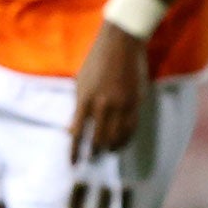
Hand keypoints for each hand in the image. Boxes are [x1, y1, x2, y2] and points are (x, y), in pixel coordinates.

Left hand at [69, 22, 149, 161]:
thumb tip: (72, 129)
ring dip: (110, 148)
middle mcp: (103, 105)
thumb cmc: (96, 60)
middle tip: (92, 157)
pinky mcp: (136, 102)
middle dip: (94, 152)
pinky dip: (125, 139)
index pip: (77, 133)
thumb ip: (78, 106)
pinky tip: (121, 142)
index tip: (73, 164)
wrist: (121, 43)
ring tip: (107, 151)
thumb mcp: (80, 82)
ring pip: (116, 137)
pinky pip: (131, 128)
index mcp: (84, 99)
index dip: (74, 152)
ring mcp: (121, 104)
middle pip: (98, 139)